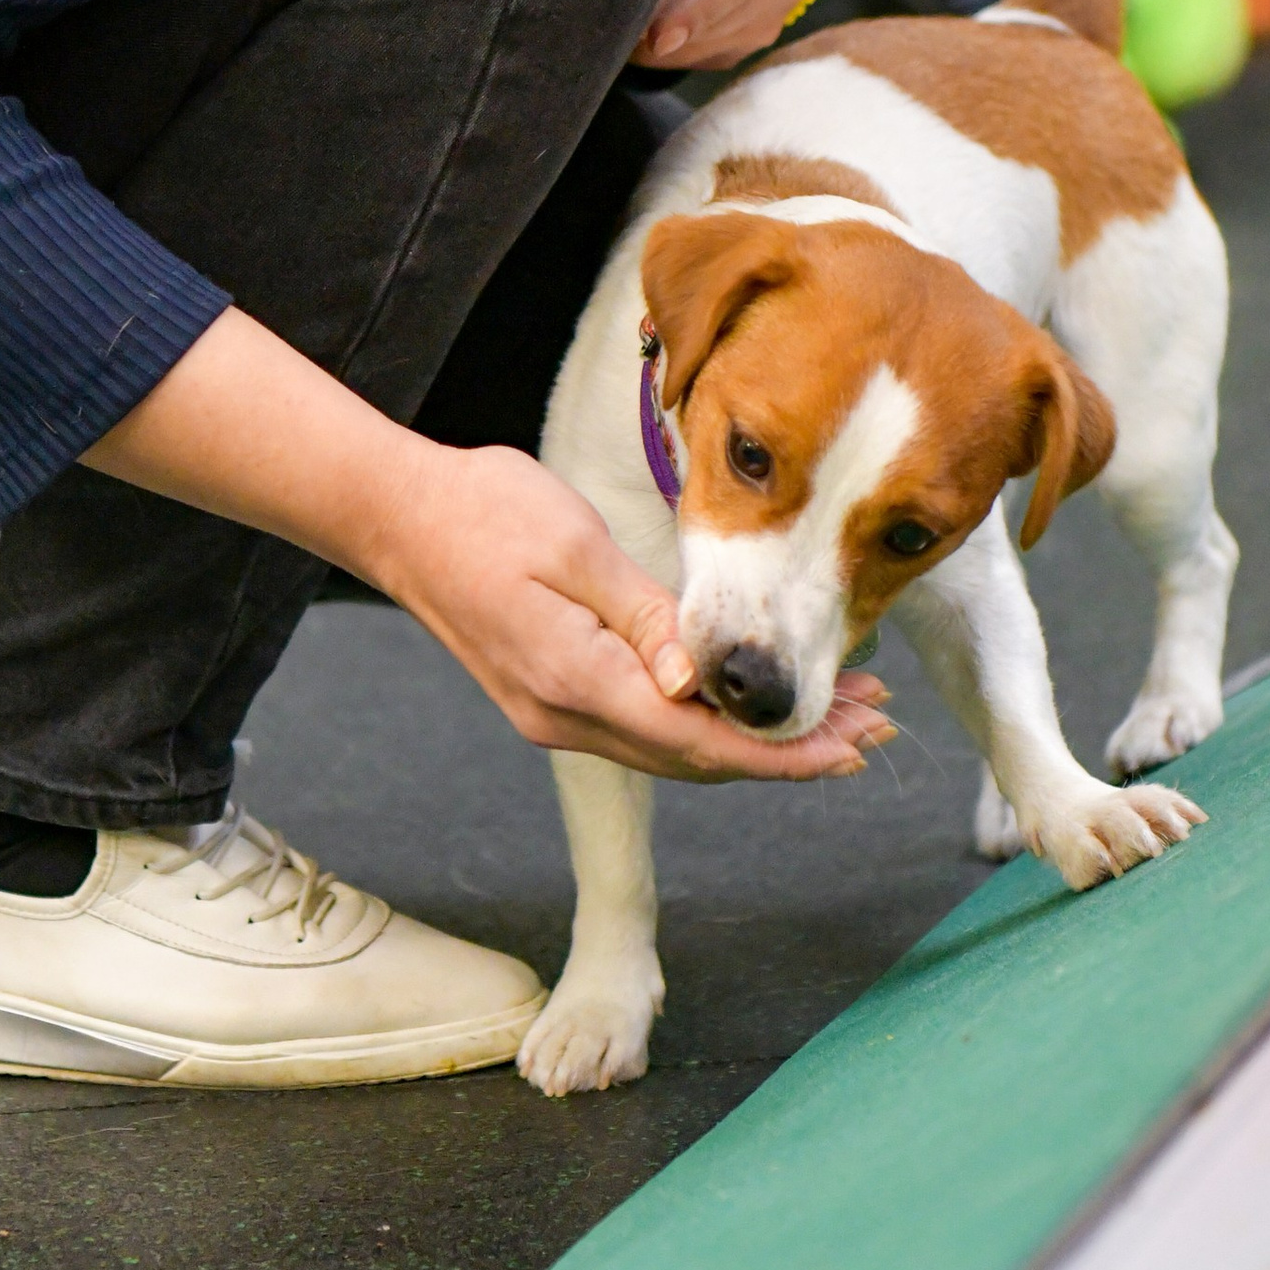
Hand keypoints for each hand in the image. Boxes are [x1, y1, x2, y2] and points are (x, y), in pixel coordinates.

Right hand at [367, 437, 894, 782]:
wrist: (395, 517)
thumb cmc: (481, 510)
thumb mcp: (574, 545)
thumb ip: (643, 616)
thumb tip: (698, 679)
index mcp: (574, 680)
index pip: (698, 741)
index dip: (782, 752)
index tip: (850, 747)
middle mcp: (564, 715)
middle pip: (697, 758)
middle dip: (790, 749)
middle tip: (874, 729)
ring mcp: (554, 713)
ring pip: (675, 748)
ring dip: (756, 737)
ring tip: (836, 715)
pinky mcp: (552, 694)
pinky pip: (647, 725)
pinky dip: (710, 720)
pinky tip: (750, 700)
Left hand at [634, 0, 814, 70]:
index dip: (698, 8)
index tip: (656, 37)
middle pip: (719, 21)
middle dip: (658, 25)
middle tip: (600, 7)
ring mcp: (776, 14)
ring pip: (704, 47)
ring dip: (655, 35)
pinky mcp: (753, 39)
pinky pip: (699, 58)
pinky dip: (664, 43)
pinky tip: (647, 6)